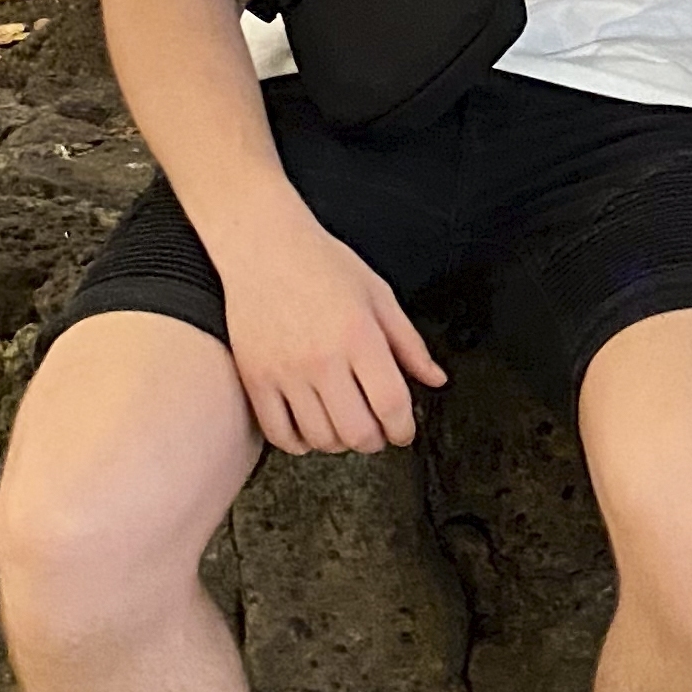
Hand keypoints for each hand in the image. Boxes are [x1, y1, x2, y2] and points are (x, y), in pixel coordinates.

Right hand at [218, 214, 447, 453]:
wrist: (264, 247)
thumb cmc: (323, 265)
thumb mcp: (378, 295)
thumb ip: (409, 343)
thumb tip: (436, 379)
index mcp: (359, 336)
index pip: (391, 403)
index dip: (403, 429)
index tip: (404, 431)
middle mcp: (322, 359)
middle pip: (356, 431)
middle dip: (375, 441)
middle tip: (378, 432)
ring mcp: (285, 372)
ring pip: (320, 438)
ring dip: (340, 444)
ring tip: (346, 427)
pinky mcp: (255, 379)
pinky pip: (279, 434)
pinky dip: (300, 444)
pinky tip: (311, 431)